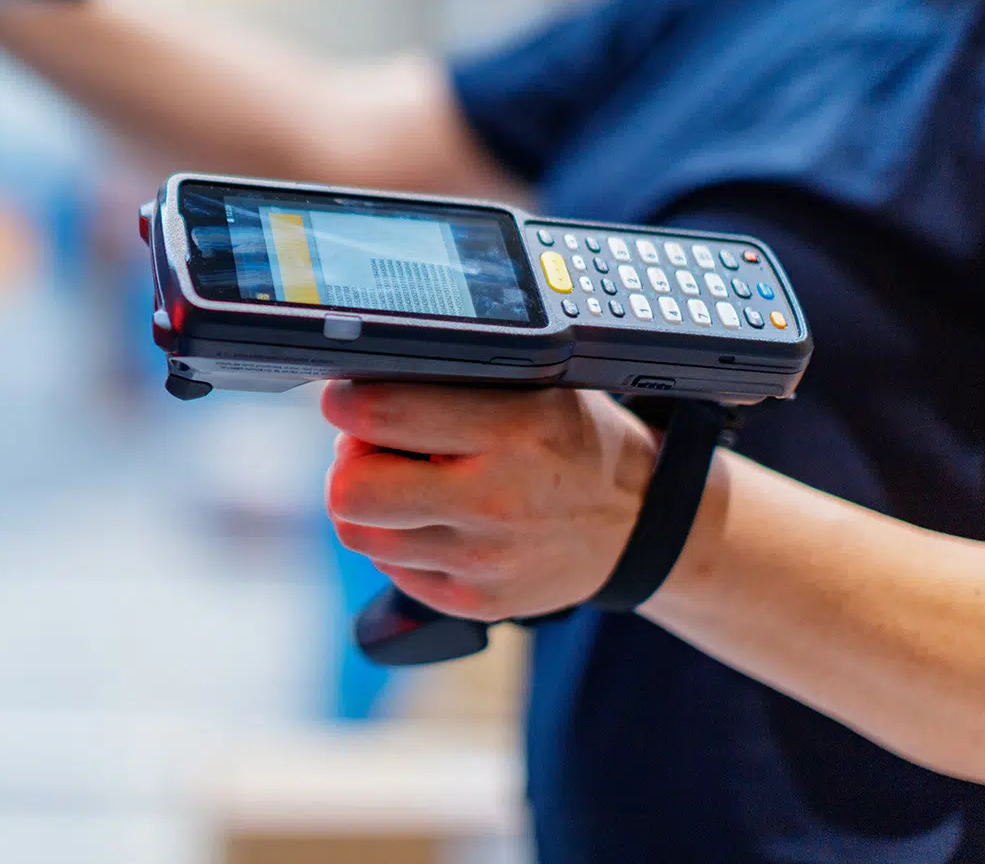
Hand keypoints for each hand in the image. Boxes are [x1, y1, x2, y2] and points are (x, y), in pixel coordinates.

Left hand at [321, 382, 659, 620]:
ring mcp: (483, 561)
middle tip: (374, 449)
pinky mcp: (476, 603)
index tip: (350, 400)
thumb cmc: (571, 442)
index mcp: (509, 429)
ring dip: (370, 505)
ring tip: (407, 484)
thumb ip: (452, 382)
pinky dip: (399, 542)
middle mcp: (494, 500)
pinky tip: (436, 521)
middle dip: (350, 462)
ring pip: (360, 534)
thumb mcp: (533, 386)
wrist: (639, 522)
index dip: (345, 403)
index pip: (378, 415)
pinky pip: (391, 570)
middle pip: (349, 491)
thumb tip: (361, 382)